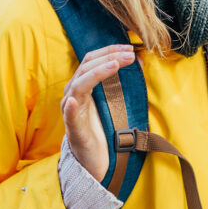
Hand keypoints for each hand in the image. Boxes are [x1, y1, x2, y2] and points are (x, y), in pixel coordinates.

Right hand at [61, 44, 138, 181]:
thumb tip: (139, 59)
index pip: (92, 59)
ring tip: (113, 66)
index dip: (109, 50)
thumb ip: (123, 81)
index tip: (129, 48)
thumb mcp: (116, 101)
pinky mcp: (74, 129)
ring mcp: (71, 111)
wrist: (94, 160)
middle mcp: (73, 94)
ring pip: (78, 86)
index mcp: (82, 86)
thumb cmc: (103, 129)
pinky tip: (73, 101)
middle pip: (86, 67)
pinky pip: (68, 116)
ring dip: (96, 73)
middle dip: (109, 57)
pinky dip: (70, 107)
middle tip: (129, 55)